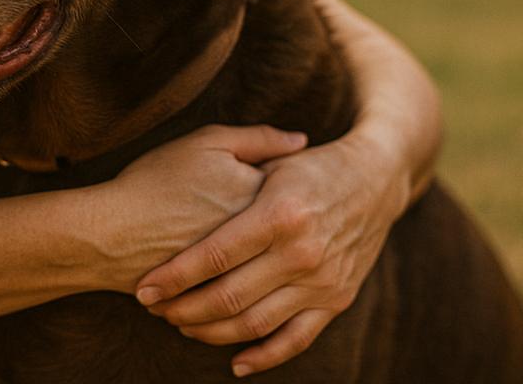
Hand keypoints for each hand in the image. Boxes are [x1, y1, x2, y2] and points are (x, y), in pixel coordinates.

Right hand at [93, 125, 308, 292]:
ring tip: (239, 250)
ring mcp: (244, 278)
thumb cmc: (156, 182)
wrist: (111, 233)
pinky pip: (247, 301)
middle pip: (286, 239)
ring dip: (263, 267)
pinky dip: (241, 295)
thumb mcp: (207, 143)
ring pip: (269, 274)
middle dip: (274, 232)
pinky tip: (223, 278)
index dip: (280, 190)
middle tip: (242, 214)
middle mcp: (264, 247)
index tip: (260, 185)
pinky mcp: (223, 302)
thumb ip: (259, 139)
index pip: (295, 199)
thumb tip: (301, 140)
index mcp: (267, 205)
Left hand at [135, 130, 411, 376]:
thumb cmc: (313, 166)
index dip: (175, 276)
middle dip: (184, 308)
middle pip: (230, 295)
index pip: (215, 255)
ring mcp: (322, 281)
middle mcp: (302, 252)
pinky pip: (296, 339)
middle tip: (156, 309)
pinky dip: (264, 357)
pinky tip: (236, 363)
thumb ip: (231, 176)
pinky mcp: (337, 300)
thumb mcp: (274, 158)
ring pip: (256, 323)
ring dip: (213, 332)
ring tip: (182, 326)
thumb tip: (181, 191)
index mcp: (280, 213)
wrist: (378, 180)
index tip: (145, 288)